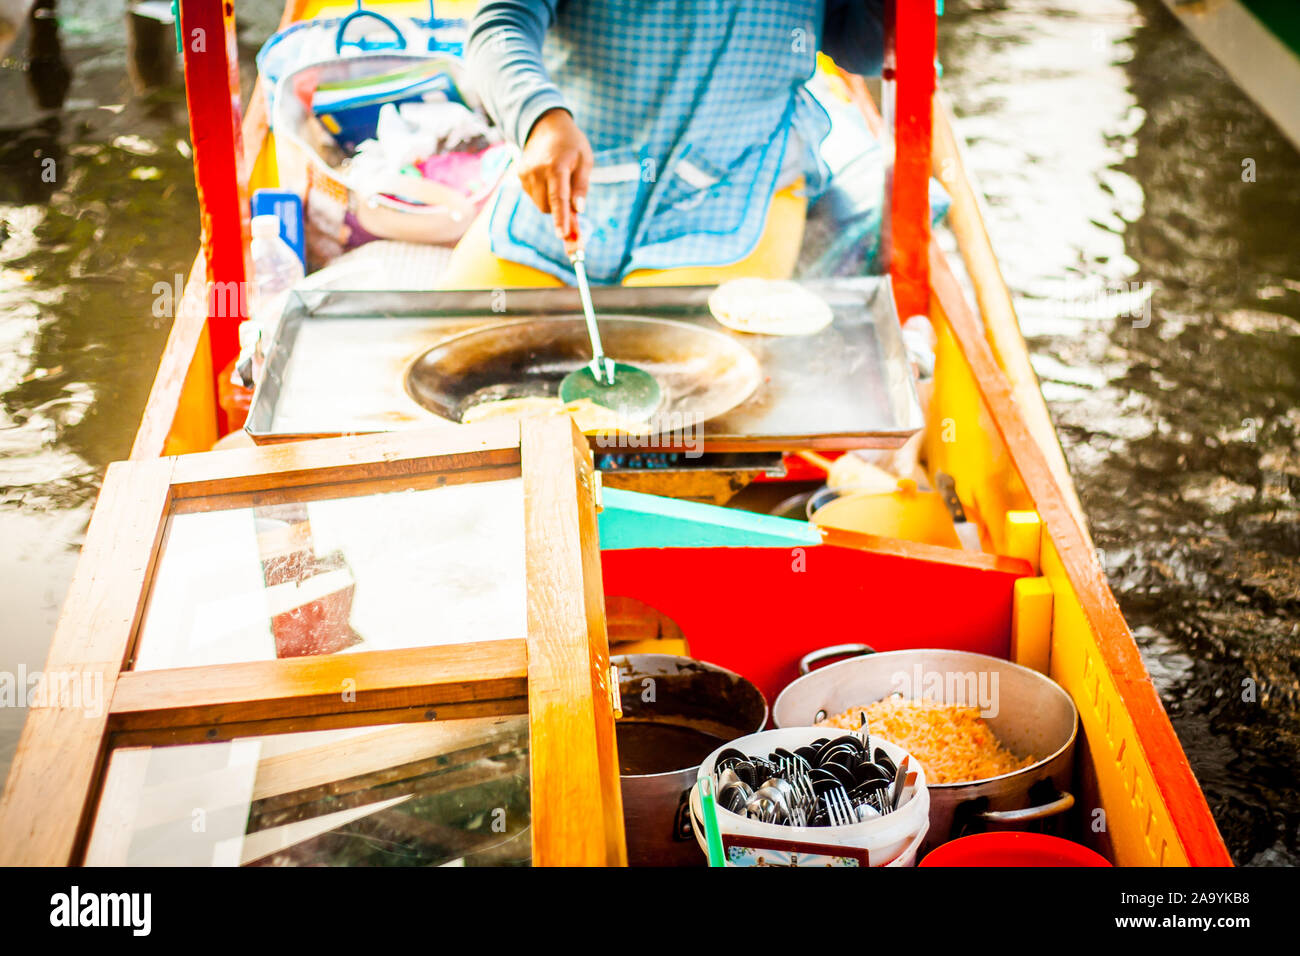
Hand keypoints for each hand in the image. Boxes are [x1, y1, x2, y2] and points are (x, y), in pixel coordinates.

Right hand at [518, 108, 592, 244]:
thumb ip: (581, 186)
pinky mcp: (520, 176)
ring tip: (560, 182)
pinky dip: (544, 195)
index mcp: (555, 166)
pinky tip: (549, 179)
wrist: (546, 126)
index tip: (563, 235)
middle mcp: (537, 171)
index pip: (558, 198)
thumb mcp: (585, 160)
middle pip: (548, 207)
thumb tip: (579, 210)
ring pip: (541, 204)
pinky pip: (534, 197)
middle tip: (573, 204)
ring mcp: (526, 174)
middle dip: (561, 211)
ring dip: (552, 203)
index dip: (561, 219)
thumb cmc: (571, 144)